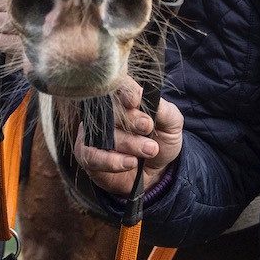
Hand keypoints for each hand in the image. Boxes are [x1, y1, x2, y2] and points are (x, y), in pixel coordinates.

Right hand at [75, 76, 184, 196]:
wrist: (157, 172)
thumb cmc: (161, 142)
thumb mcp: (172, 124)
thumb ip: (163, 109)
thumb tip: (142, 96)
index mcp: (124, 99)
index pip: (118, 86)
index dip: (124, 91)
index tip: (135, 101)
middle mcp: (105, 114)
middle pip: (109, 110)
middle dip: (131, 120)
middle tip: (148, 128)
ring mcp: (93, 134)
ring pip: (103, 134)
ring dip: (129, 143)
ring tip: (150, 150)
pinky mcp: (87, 156)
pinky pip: (92, 156)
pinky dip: (113, 161)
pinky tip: (131, 162)